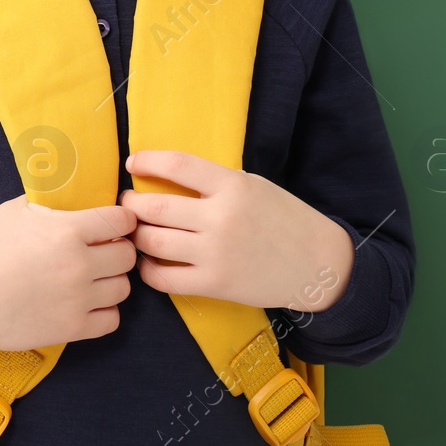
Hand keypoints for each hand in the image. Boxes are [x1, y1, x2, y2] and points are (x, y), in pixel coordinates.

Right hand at [0, 193, 138, 352]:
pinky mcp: (73, 328)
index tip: (114, 222)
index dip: (122, 219)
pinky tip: (86, 302)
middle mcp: (79, 265)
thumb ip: (49, 202)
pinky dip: (103, 311)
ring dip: (110, 280)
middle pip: (128, 255)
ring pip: (123, 288)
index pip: (121, 221)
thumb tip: (74, 192)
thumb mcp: (14, 211)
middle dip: (117, 249)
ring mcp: (78, 299)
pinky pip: (112, 320)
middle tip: (101, 250)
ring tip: (92, 277)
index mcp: (67, 231)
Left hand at [118, 150, 353, 312]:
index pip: (176, 165)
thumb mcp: (254, 186)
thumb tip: (165, 175)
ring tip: (135, 232)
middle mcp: (221, 218)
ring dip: (136, 236)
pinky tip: (149, 262)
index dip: (147, 161)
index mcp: (232, 186)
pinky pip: (164, 278)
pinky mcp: (215, 284)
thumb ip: (214, 181)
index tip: (132, 163)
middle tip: (127, 204)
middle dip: (131, 205)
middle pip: (154, 208)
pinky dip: (147, 270)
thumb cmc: (284, 219)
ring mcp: (216, 253)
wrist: (319, 264)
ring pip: (153, 242)